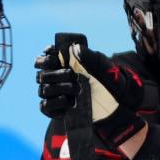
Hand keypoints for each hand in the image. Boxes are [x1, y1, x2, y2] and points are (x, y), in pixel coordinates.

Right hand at [54, 32, 146, 147]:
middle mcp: (55, 79)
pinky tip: (69, 102)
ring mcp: (54, 95)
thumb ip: (90, 57)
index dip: (46, 57)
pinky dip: (55, 103)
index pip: (44, 58)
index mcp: (64, 65)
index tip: (56, 56)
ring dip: (59, 88)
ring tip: (77, 89)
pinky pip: (45, 106)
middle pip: (41, 74)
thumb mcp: (104, 68)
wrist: (117, 105)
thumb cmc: (109, 82)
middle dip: (56, 73)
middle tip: (73, 75)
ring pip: (44, 90)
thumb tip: (76, 48)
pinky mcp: (55, 110)